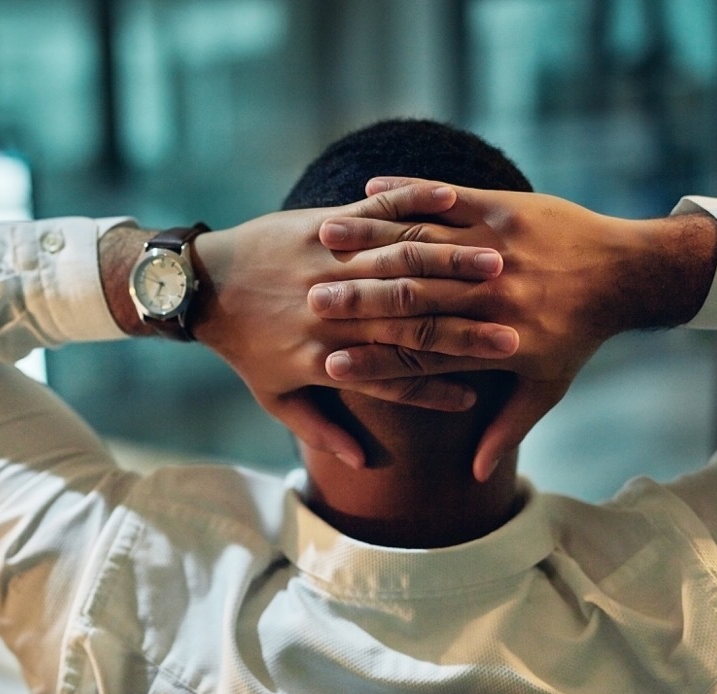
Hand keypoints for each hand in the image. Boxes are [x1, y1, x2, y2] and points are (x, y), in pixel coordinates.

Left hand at [188, 194, 520, 468]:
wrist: (203, 284)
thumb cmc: (242, 346)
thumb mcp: (275, 396)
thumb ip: (321, 430)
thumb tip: (363, 464)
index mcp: (323, 357)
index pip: (392, 376)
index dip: (434, 390)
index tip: (474, 398)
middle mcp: (331, 313)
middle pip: (408, 321)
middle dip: (463, 329)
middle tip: (512, 334)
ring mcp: (328, 265)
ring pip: (400, 265)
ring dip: (453, 264)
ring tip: (498, 269)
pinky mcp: (323, 227)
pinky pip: (375, 214)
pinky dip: (415, 206)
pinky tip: (453, 205)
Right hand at [310, 177, 716, 479]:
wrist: (625, 273)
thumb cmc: (580, 335)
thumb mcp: (548, 386)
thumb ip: (507, 429)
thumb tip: (475, 476)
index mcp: (497, 342)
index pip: (420, 357)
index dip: (372, 363)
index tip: (327, 366)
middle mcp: (493, 296)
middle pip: (409, 298)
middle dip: (355, 298)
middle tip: (307, 302)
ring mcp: (496, 247)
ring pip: (420, 243)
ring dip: (368, 239)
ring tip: (322, 241)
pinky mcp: (504, 209)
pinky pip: (446, 198)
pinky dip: (405, 192)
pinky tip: (366, 187)